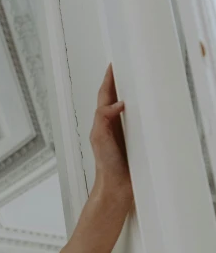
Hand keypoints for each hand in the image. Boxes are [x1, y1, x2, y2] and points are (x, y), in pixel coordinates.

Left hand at [91, 63, 132, 200]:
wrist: (118, 187)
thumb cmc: (106, 165)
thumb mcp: (99, 138)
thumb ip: (103, 119)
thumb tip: (118, 103)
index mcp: (102, 122)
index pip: (105, 95)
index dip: (109, 79)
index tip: (113, 65)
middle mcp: (113, 125)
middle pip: (117, 98)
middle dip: (121, 83)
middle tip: (128, 67)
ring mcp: (124, 132)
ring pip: (129, 108)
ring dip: (134, 95)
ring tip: (139, 81)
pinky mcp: (136, 139)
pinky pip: (141, 121)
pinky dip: (145, 111)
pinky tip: (152, 107)